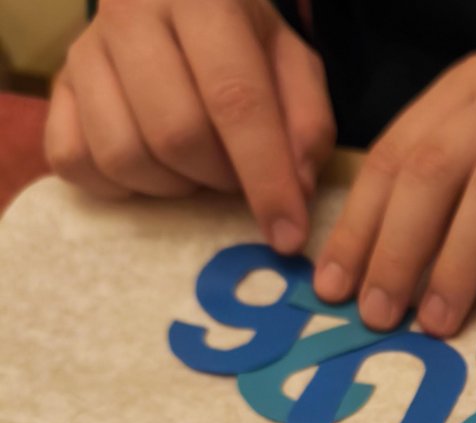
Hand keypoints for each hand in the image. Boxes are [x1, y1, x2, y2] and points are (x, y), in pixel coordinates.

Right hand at [44, 0, 334, 253]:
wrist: (177, 3)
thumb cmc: (243, 40)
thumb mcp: (292, 63)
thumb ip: (307, 121)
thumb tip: (296, 190)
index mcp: (203, 1)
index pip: (236, 100)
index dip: (266, 177)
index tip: (288, 234)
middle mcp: (132, 16)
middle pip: (176, 134)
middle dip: (219, 178)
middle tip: (238, 176)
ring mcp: (83, 52)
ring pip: (123, 155)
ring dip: (174, 186)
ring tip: (200, 168)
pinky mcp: (55, 87)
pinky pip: (74, 162)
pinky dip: (120, 187)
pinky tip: (155, 170)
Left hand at [313, 52, 475, 335]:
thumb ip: (440, 180)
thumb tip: (369, 261)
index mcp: (469, 89)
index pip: (397, 154)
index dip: (360, 224)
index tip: (335, 287)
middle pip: (438, 169)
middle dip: (398, 247)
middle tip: (379, 312)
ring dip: (458, 259)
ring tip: (437, 319)